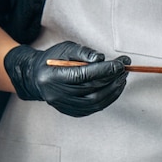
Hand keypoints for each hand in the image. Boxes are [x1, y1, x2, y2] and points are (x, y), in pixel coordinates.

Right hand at [4, 41, 128, 116]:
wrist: (38, 77)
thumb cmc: (53, 60)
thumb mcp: (66, 49)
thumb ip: (83, 53)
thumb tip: (101, 59)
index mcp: (53, 77)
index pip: (83, 75)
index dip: (104, 70)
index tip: (120, 64)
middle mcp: (57, 95)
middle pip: (91, 89)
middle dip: (112, 79)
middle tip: (124, 69)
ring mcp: (65, 106)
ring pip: (96, 102)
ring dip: (113, 90)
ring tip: (122, 78)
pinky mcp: (72, 112)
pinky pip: (94, 108)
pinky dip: (108, 98)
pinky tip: (115, 88)